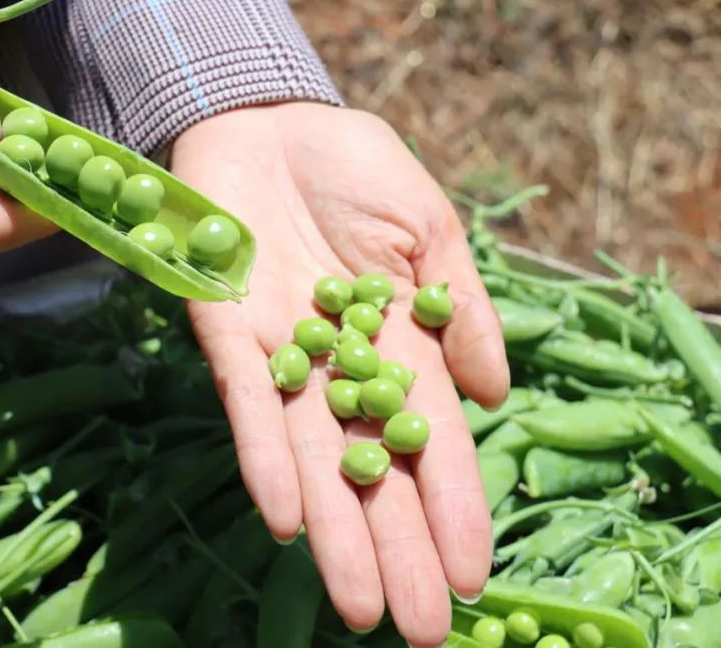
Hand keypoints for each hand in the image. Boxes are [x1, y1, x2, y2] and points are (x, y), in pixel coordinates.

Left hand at [173, 102, 508, 644]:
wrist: (266, 122)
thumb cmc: (353, 168)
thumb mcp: (429, 227)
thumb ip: (461, 307)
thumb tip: (495, 395)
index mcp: (398, 345)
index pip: (432, 442)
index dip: (453, 507)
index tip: (473, 576)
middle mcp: (339, 367)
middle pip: (371, 472)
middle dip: (396, 548)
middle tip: (417, 629)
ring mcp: (283, 354)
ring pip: (311, 458)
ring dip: (334, 531)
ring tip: (358, 604)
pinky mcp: (226, 332)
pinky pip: (247, 405)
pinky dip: (266, 458)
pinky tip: (287, 518)